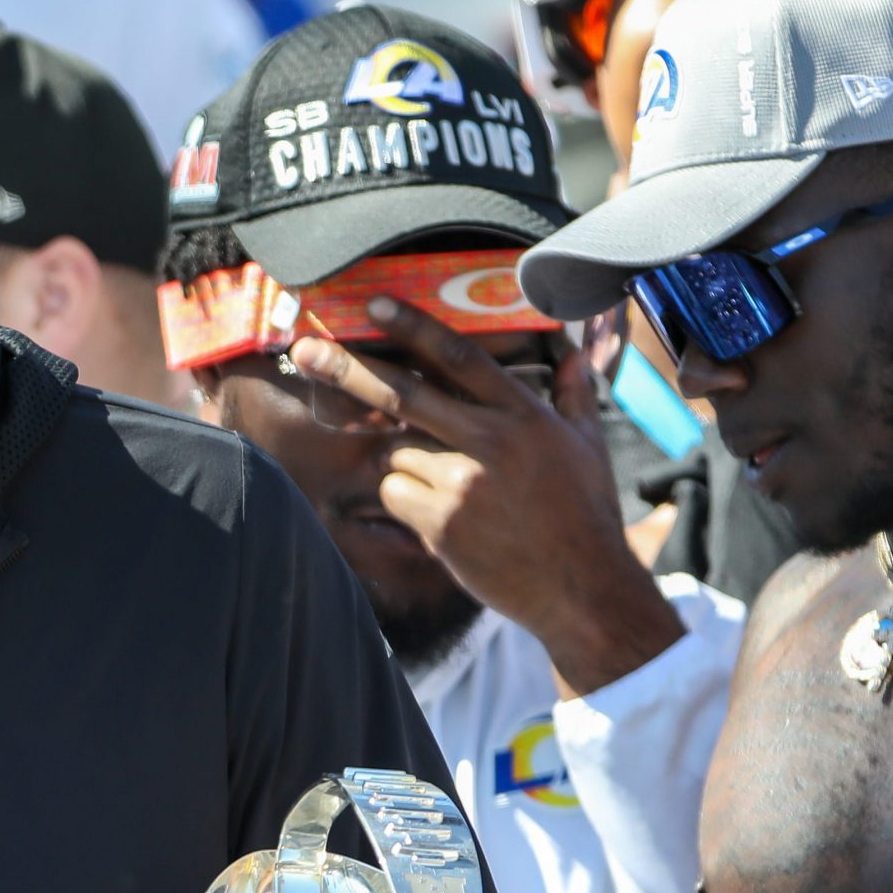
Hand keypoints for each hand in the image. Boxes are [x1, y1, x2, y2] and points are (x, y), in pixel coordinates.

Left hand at [289, 296, 685, 697]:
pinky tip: (443, 516)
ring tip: (452, 487)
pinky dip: (406, 499)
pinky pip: (396, 494)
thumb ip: (573, 396)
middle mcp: (489, 442)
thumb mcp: (588, 446)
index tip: (375, 306)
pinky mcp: (440, 524)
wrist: (581, 587)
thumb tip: (572, 355)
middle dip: (349, 370)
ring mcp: (460, 484)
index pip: (461, 358)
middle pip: (404, 394)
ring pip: (396, 452)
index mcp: (524, 416)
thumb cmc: (586, 513)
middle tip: (304, 352)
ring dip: (404, 460)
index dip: (414, 328)